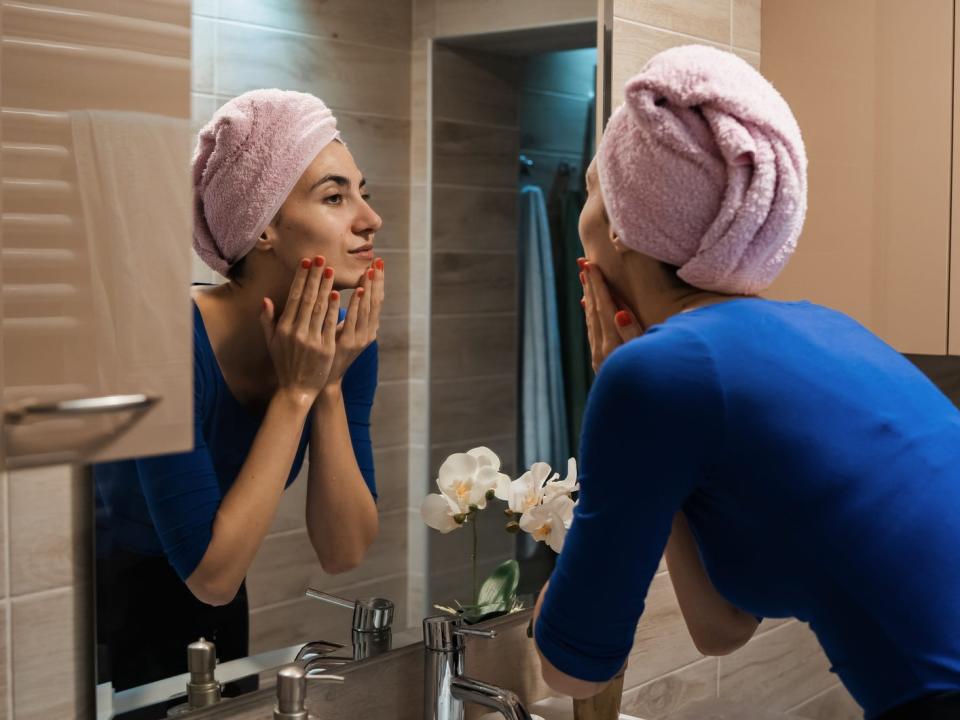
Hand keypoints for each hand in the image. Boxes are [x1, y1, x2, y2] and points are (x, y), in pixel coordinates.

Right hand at [260, 256, 339, 406]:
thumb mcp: (271, 342)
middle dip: (315, 277)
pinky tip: (340, 294)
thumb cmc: (285, 364)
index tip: (307, 262)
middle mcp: (297, 332)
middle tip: (321, 258)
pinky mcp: (326, 349)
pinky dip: (336, 309)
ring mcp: (312, 340)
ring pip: (320, 309)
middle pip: (308, 299)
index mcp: (284, 328)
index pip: (294, 297)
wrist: (297, 389)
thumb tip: (265, 300)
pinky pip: (332, 325)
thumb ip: (267, 320)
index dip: (301, 278)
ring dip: (326, 287)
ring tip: (331, 270)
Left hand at [325, 257, 384, 387]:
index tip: (378, 264)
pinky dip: (357, 305)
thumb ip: (344, 314)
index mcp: (367, 328)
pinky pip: (354, 320)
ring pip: (368, 309)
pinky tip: (358, 292)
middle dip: (377, 282)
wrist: (322, 380)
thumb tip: (342, 292)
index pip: (375, 300)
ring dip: (369, 289)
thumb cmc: (328, 353)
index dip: (377, 282)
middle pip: (375, 302)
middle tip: (378, 262)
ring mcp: (359, 339)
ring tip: (370, 271)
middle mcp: (367, 333)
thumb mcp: (339, 332)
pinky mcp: (348, 344)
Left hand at [579, 259, 641, 372]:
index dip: (597, 286)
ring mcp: (598, 357)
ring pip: (591, 320)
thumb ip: (631, 334)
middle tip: (583, 265)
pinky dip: (590, 315)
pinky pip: (593, 332)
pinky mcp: (600, 363)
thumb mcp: (643, 356)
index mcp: (612, 344)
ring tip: (585, 279)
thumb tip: (618, 312)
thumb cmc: (648, 380)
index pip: (603, 308)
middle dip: (590, 287)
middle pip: (594, 311)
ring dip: (589, 298)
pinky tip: (588, 306)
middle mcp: (601, 349)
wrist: (632, 413)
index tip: (590, 266)